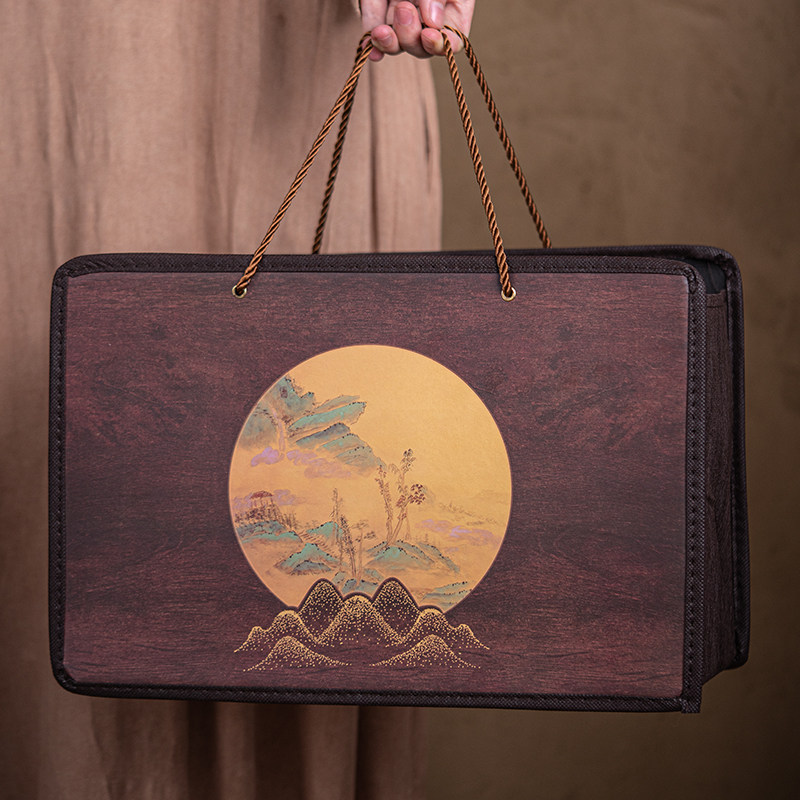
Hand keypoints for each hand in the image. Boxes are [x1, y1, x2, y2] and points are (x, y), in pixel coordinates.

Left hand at [360, 1, 475, 60]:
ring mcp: (402, 20)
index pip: (453, 41)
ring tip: (383, 29)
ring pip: (398, 45)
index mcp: (452, 8)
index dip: (442, 45)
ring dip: (391, 43)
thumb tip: (432, 20)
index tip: (429, 35)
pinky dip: (373, 44)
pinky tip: (370, 47)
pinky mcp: (377, 16)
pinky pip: (375, 38)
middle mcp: (427, 19)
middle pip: (422, 47)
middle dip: (412, 36)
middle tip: (403, 9)